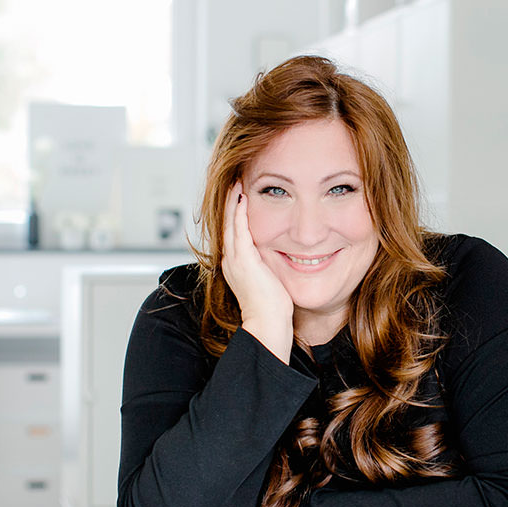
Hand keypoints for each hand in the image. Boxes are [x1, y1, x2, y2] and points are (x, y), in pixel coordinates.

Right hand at [221, 181, 293, 361]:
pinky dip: (238, 212)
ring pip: (229, 223)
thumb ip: (269, 266)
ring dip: (231, 201)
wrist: (267, 325)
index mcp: (237, 265)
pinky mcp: (244, 260)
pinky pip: (239, 229)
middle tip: (233, 182)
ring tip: (236, 182)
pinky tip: (242, 197)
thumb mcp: (269, 281)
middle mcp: (231, 260)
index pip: (233, 232)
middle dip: (229, 202)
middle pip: (226, 223)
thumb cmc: (272, 310)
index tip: (239, 197)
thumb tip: (281, 257)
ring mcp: (235, 260)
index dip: (234, 214)